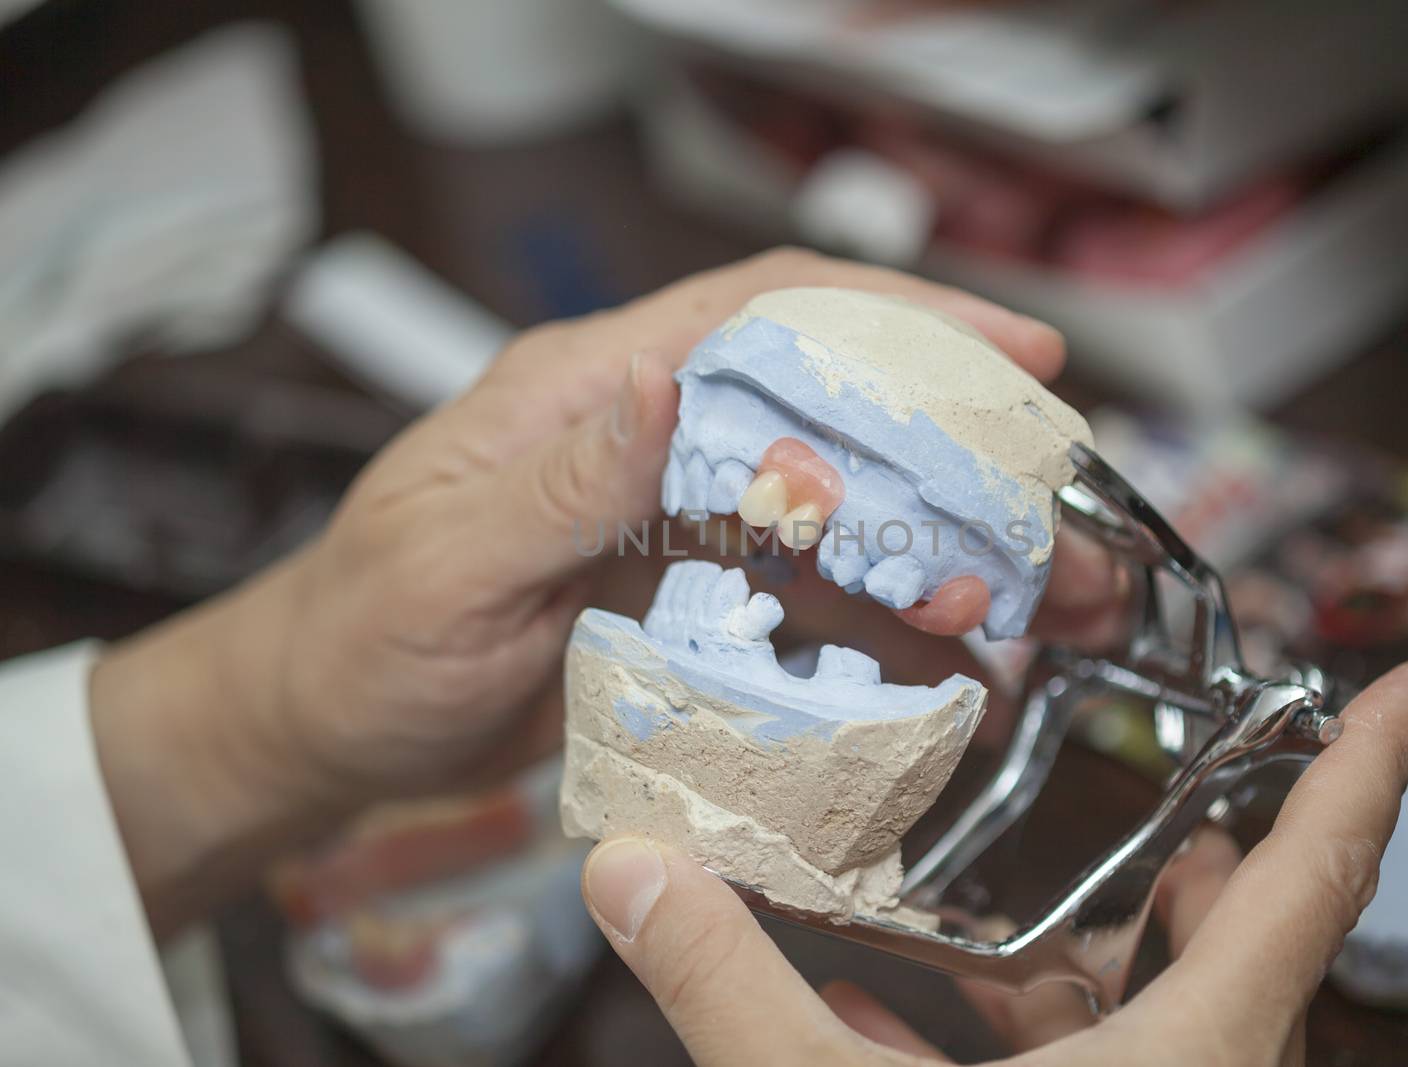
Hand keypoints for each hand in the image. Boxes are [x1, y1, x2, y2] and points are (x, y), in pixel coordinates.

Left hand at [87, 248, 1114, 933]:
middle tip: (1066, 517)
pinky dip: (882, 631)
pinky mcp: (689, 604)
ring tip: (1046, 602)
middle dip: (960, 456)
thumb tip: (667, 380)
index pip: (766, 314)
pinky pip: (805, 606)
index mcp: (593, 392)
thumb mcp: (448, 561)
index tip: (1016, 350)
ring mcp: (679, 526)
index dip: (900, 319)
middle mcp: (655, 443)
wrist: (329, 728)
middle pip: (833, 416)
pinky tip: (952, 666)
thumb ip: (564, 479)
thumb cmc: (363, 636)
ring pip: (837, 517)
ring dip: (942, 554)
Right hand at [580, 660, 1407, 1066]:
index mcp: (1200, 1057)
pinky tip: (908, 1021)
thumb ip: (733, 993)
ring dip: (1100, 971)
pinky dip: (1018, 1052)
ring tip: (1029, 914)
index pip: (1316, 871)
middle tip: (1181, 810)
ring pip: (1167, 1033)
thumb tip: (631, 873)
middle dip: (1211, 874)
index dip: (1366, 759)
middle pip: (1248, 952)